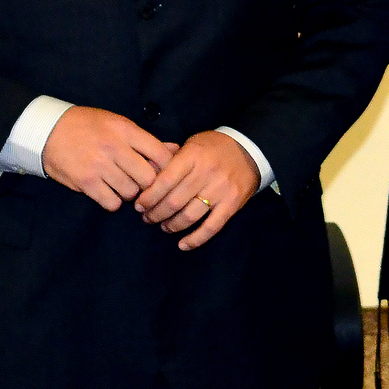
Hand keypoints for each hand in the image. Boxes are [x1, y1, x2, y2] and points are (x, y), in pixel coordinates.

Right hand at [42, 106, 174, 211]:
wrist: (48, 130)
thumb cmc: (87, 126)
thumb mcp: (118, 124)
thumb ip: (146, 140)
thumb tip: (176, 150)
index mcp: (125, 130)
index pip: (160, 154)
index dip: (167, 168)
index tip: (163, 173)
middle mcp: (115, 147)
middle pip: (148, 178)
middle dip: (147, 184)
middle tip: (140, 183)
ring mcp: (100, 166)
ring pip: (131, 192)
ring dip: (129, 193)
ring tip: (120, 184)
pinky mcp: (86, 182)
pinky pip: (112, 203)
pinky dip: (113, 201)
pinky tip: (107, 192)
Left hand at [134, 131, 259, 250]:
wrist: (250, 149)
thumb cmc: (214, 147)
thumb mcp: (191, 143)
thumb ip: (169, 156)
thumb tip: (145, 169)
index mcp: (192, 156)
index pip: (164, 181)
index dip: (148, 197)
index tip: (139, 205)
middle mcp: (206, 173)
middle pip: (173, 201)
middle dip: (155, 214)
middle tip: (147, 218)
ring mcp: (220, 190)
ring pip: (189, 216)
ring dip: (171, 225)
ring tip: (164, 226)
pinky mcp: (232, 204)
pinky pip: (211, 227)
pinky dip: (196, 239)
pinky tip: (183, 245)